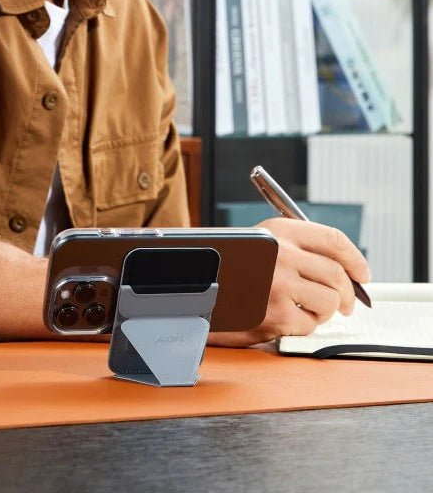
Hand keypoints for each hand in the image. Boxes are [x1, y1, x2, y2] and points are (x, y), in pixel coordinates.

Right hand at [209, 218, 370, 347]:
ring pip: (329, 301)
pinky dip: (305, 325)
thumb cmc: (229, 268)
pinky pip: (310, 323)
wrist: (194, 289)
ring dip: (325, 311)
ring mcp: (280, 285)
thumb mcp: (260, 243)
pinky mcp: (277, 315)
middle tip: (346, 303)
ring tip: (309, 310)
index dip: (355, 259)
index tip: (362, 273)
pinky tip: (287, 319)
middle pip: (337, 275)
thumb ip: (298, 248)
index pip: (333, 239)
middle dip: (348, 294)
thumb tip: (343, 268)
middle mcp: (282, 254)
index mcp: (279, 231)